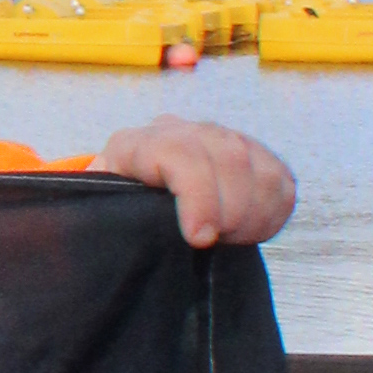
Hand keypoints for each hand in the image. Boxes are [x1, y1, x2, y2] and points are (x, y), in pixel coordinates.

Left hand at [91, 117, 295, 248]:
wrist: (141, 199)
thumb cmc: (117, 212)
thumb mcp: (97, 213)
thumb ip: (98, 216)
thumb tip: (92, 227)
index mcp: (139, 144)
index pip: (180, 153)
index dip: (197, 196)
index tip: (200, 239)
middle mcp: (184, 131)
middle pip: (228, 157)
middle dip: (230, 211)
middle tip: (219, 242)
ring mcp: (223, 140)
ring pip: (259, 168)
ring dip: (253, 214)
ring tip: (230, 238)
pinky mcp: (255, 156)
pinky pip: (280, 181)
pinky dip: (272, 212)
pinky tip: (249, 231)